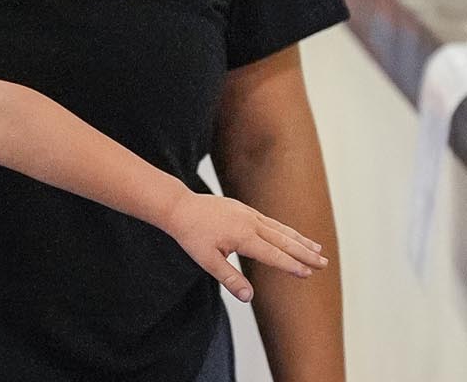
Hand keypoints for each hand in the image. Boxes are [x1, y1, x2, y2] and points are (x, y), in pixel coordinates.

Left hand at [165, 192, 327, 301]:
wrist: (178, 206)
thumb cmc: (190, 234)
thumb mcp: (206, 260)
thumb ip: (229, 278)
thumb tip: (249, 298)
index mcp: (242, 236)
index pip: (273, 254)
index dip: (291, 265)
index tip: (308, 273)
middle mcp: (249, 222)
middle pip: (283, 240)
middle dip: (304, 252)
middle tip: (324, 263)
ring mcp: (247, 213)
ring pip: (279, 228)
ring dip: (299, 239)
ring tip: (317, 249)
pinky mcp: (243, 208)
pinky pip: (270, 220)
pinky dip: (284, 229)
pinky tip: (291, 235)